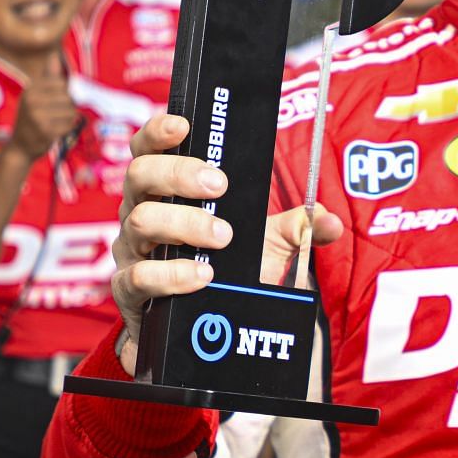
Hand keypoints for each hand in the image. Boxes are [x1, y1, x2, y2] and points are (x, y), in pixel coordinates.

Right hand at [10, 56, 80, 159]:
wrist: (20, 147)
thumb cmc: (32, 119)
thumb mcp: (35, 96)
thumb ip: (48, 77)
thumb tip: (54, 54)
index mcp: (30, 89)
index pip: (61, 84)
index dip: (64, 94)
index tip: (54, 103)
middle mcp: (32, 100)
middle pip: (68, 98)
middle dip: (68, 108)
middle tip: (56, 117)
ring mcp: (37, 116)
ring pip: (71, 112)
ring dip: (68, 120)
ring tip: (56, 124)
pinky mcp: (45, 131)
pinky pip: (69, 126)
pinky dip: (67, 130)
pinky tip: (56, 133)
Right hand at [109, 114, 341, 373]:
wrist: (206, 332)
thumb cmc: (228, 272)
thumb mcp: (265, 245)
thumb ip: (296, 229)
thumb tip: (329, 222)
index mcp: (164, 192)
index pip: (147, 150)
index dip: (158, 132)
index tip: (184, 126)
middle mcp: (140, 214)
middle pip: (140, 177)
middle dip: (178, 175)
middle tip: (218, 185)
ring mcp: (131, 253)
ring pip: (141, 223)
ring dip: (183, 224)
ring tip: (221, 237)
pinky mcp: (128, 292)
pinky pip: (138, 277)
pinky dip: (171, 275)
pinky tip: (200, 276)